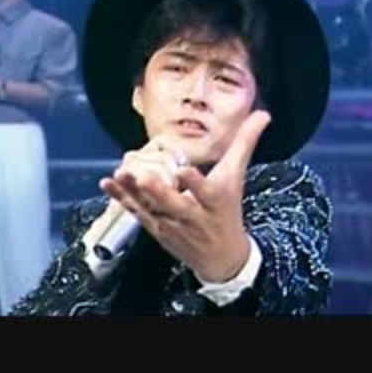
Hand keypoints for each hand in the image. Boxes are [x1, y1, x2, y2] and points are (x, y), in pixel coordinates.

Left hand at [99, 110, 271, 282]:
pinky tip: (108, 183)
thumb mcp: (236, 177)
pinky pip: (138, 213)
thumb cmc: (228, 210)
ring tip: (119, 175)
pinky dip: (122, 199)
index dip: (195, 183)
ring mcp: (172, 225)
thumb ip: (245, 144)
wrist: (222, 258)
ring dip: (134, 193)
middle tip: (144, 177)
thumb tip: (263, 114)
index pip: (207, 192)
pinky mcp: (156, 230)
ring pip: (151, 209)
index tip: (184, 170)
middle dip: (159, 193)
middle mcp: (193, 216)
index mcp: (215, 201)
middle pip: (175, 205)